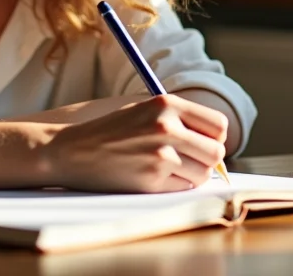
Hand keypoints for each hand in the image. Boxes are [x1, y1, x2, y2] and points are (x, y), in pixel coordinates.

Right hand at [43, 94, 227, 192]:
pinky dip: (174, 185)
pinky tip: (152, 174)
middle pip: (217, 152)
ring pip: (203, 174)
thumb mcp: (143, 109)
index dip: (213, 135)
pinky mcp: (152, 180)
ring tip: (165, 165)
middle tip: (187, 157)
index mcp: (165, 103)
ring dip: (191, 174)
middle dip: (206, 158)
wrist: (73, 150)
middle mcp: (166, 127)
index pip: (219, 124)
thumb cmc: (110, 129)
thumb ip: (179, 118)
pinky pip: (184, 188)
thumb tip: (217, 139)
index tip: (202, 140)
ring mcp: (159, 155)